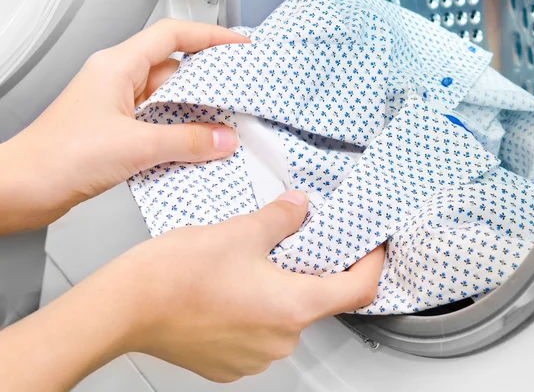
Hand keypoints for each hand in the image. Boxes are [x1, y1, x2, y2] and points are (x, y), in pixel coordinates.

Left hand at [0, 19, 248, 232]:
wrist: (27, 188)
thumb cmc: (61, 156)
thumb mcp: (136, 145)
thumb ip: (187, 140)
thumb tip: (222, 138)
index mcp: (118, 66)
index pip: (172, 36)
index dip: (209, 36)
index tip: (237, 46)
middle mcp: (118, 80)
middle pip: (175, 68)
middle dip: (209, 81)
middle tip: (239, 92)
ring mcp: (118, 105)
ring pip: (168, 100)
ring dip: (195, 112)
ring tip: (224, 126)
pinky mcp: (119, 130)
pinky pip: (159, 123)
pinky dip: (180, 133)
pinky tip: (197, 148)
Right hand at [119, 190, 383, 381]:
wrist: (124, 308)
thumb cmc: (175, 275)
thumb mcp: (239, 231)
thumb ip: (280, 218)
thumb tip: (299, 208)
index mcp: (291, 307)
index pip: (357, 289)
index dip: (372, 264)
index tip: (373, 247)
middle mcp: (279, 340)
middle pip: (318, 301)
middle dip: (313, 270)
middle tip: (296, 241)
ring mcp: (254, 356)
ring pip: (285, 316)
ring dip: (280, 290)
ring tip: (255, 263)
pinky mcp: (230, 362)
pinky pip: (259, 332)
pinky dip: (256, 309)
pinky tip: (233, 288)